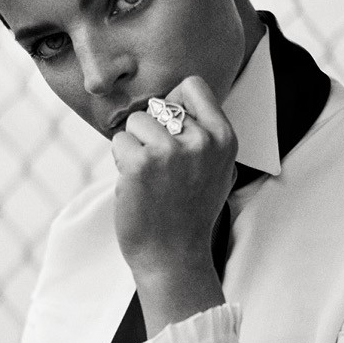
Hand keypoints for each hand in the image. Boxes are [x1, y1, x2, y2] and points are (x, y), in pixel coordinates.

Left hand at [110, 76, 237, 281]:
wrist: (173, 256)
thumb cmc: (190, 213)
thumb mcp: (218, 170)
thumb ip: (206, 134)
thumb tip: (180, 96)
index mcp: (224, 138)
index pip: (192, 85)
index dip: (175, 104)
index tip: (173, 133)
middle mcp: (202, 141)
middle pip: (159, 104)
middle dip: (152, 132)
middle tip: (163, 170)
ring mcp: (171, 152)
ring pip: (136, 121)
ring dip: (134, 146)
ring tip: (149, 178)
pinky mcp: (141, 164)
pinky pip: (119, 141)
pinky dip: (120, 162)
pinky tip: (136, 186)